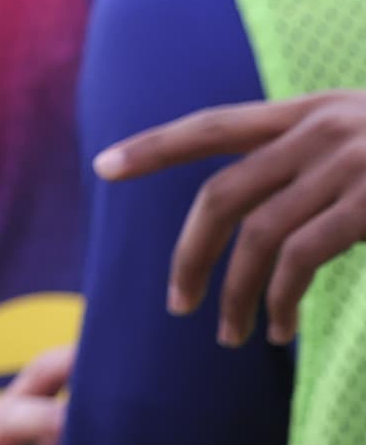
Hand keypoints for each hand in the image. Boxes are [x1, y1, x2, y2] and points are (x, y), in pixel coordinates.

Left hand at [99, 91, 365, 345]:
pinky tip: (279, 328)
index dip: (156, 147)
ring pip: (258, 235)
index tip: (103, 167)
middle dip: (191, 253)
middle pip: (224, 194)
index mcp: (314, 111)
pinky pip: (301, 259)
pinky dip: (280, 299)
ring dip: (235, 293)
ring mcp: (348, 165)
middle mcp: (322, 131)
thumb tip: (269, 195)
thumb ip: (318, 153)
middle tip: (177, 303)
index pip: (216, 125)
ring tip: (230, 334)